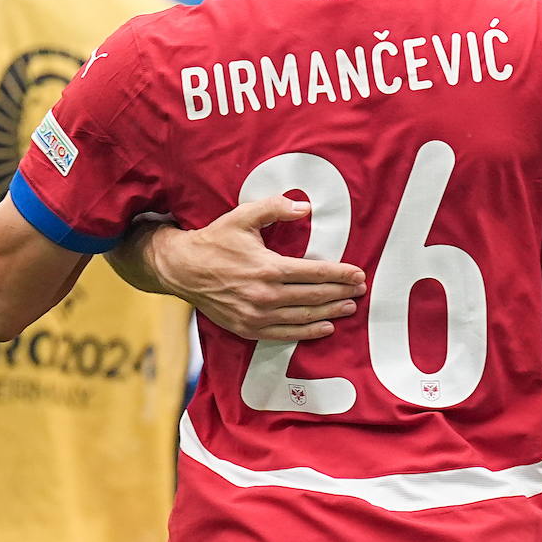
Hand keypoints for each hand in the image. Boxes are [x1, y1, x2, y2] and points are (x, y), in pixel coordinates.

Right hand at [131, 196, 366, 341]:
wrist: (181, 269)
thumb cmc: (214, 241)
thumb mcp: (243, 216)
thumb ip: (275, 208)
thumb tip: (305, 207)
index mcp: (268, 267)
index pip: (315, 272)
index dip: (340, 274)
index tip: (359, 274)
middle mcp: (265, 295)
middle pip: (314, 296)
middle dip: (341, 293)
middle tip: (360, 290)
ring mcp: (256, 315)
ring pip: (303, 317)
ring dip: (330, 312)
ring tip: (349, 307)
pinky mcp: (247, 328)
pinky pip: (284, 334)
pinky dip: (307, 332)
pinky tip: (325, 327)